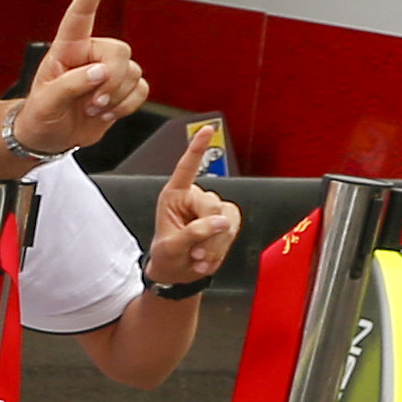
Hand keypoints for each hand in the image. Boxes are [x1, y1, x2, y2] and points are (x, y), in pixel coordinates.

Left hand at [8, 0, 146, 159]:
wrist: (48, 136)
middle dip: (112, 81)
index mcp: (67, 49)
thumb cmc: (40, 115)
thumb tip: (100, 73)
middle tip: (92, 102)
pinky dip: (127, 105)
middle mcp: (90, 55)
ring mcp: (108, 72)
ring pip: (133, 72)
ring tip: (92, 109)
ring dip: (115, 98)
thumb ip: (71, 85)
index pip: (80, 14)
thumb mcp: (46, 102)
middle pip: (120, 52)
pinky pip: (141, 89)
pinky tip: (108, 112)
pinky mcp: (121, 88)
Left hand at [148, 124, 238, 286]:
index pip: (186, 168)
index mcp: (174, 196)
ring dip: (215, 244)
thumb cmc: (167, 256)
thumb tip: (221, 222)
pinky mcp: (227, 220)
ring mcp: (213, 208)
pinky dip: (222, 249)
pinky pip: (234, 229)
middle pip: (212, 204)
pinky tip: (208, 260)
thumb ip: (194, 233)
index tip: (207, 129)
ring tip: (199, 259)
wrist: (178, 273)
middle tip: (195, 255)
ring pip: (226, 219)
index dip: (197, 148)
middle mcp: (194, 197)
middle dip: (207, 233)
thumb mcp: (171, 247)